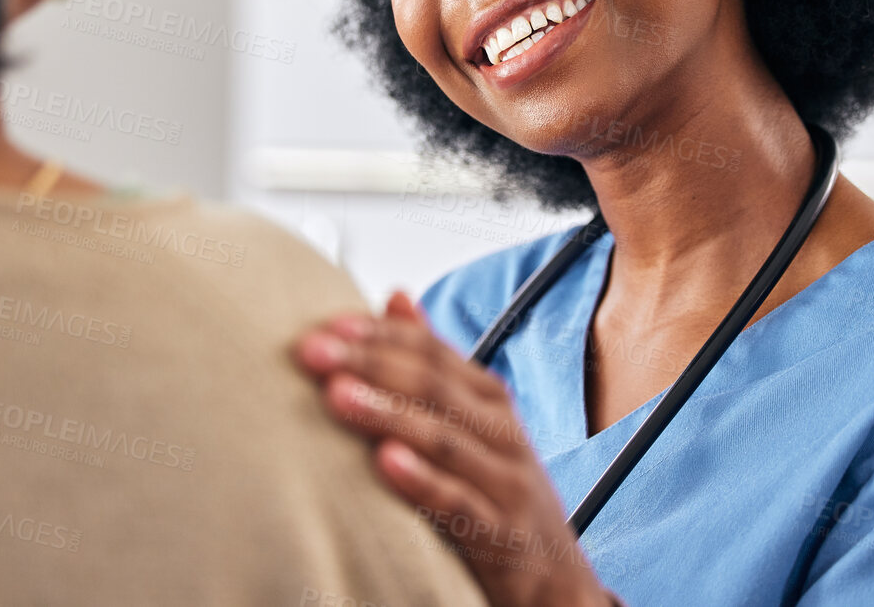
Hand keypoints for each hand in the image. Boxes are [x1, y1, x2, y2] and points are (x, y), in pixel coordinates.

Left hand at [294, 292, 608, 606]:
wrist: (559, 581)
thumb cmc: (501, 492)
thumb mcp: (475, 423)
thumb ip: (435, 364)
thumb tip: (395, 296)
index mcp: (489, 399)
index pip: (432, 352)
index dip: (381, 335)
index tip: (328, 325)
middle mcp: (501, 431)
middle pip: (433, 385)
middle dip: (370, 363)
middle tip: (313, 352)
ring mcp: (504, 481)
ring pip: (444, 438)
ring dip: (387, 413)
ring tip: (337, 396)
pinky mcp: (500, 533)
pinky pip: (459, 504)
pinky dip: (422, 481)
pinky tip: (385, 465)